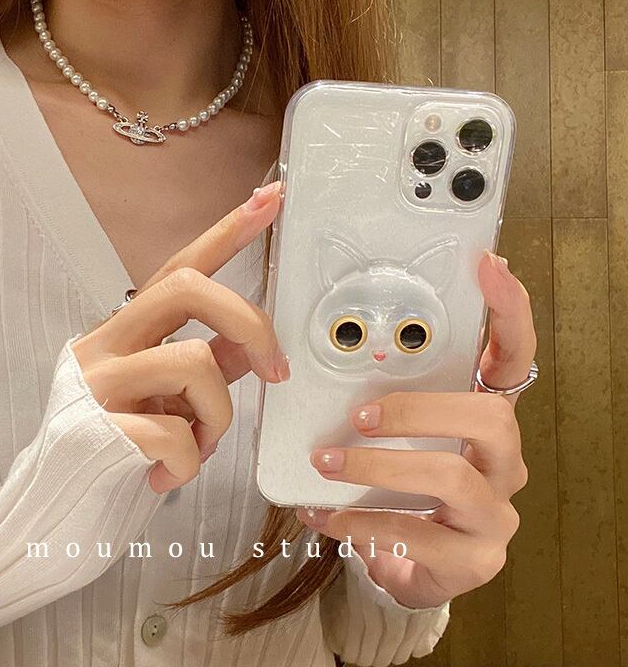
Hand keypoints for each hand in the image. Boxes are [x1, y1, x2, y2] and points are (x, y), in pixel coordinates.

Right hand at [71, 180, 288, 494]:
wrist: (55, 508)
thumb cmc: (118, 446)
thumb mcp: (169, 398)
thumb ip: (209, 364)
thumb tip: (251, 344)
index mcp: (127, 329)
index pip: (181, 266)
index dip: (228, 230)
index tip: (270, 198)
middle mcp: (107, 342)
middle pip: (186, 287)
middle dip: (248, 323)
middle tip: (275, 370)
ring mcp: (97, 381)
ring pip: (194, 363)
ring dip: (219, 417)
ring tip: (199, 448)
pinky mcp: (94, 426)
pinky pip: (174, 432)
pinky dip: (189, 461)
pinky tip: (166, 474)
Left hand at [296, 251, 535, 608]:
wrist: (422, 568)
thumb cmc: (405, 486)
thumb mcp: (396, 436)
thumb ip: (378, 397)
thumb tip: (318, 352)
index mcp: (486, 416)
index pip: (513, 356)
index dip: (509, 311)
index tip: (489, 264)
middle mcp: (504, 460)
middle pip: (488, 418)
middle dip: (415, 411)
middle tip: (359, 416)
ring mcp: (496, 511)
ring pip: (450, 476)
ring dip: (377, 467)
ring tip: (327, 463)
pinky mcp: (475, 558)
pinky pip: (418, 534)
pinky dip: (362, 521)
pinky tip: (326, 514)